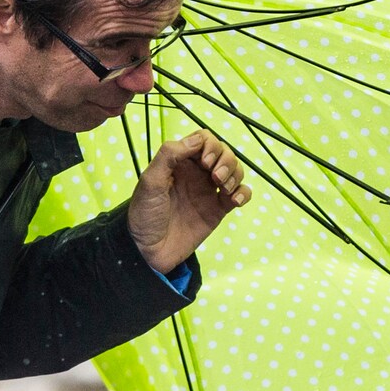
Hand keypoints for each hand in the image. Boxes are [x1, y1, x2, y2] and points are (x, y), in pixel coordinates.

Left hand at [128, 130, 249, 274]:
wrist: (149, 250)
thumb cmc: (145, 214)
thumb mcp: (150, 181)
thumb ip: (169, 155)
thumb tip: (197, 139)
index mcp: (180, 162)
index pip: (204, 140)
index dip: (210, 145)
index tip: (205, 162)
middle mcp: (197, 173)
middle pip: (223, 152)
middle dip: (226, 159)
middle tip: (216, 177)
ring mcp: (209, 191)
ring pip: (234, 170)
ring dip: (235, 174)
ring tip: (224, 189)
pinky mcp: (219, 209)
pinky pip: (240, 194)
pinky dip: (244, 192)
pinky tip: (236, 200)